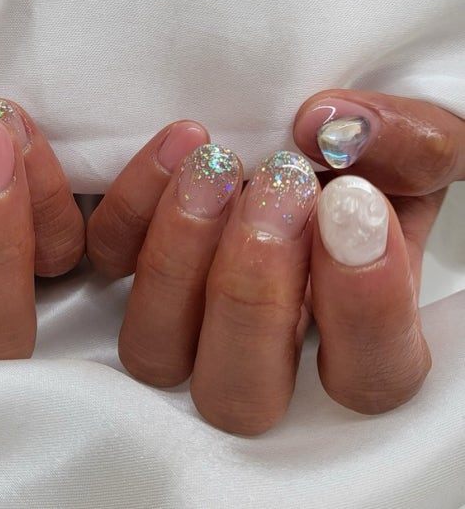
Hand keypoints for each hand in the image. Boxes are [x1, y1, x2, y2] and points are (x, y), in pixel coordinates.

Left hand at [86, 97, 461, 434]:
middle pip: (238, 395)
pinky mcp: (131, 266)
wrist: (303, 134)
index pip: (366, 378)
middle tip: (280, 190)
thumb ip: (410, 145)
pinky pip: (109, 261)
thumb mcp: (416, 146)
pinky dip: (132, 208)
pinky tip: (179, 147)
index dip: (361, 308)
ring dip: (179, 261)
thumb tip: (330, 130)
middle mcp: (262, 350)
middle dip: (253, 293)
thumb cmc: (368, 159)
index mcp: (353, 339)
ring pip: (154, 350)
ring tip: (215, 169)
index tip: (353, 207)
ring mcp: (187, 318)